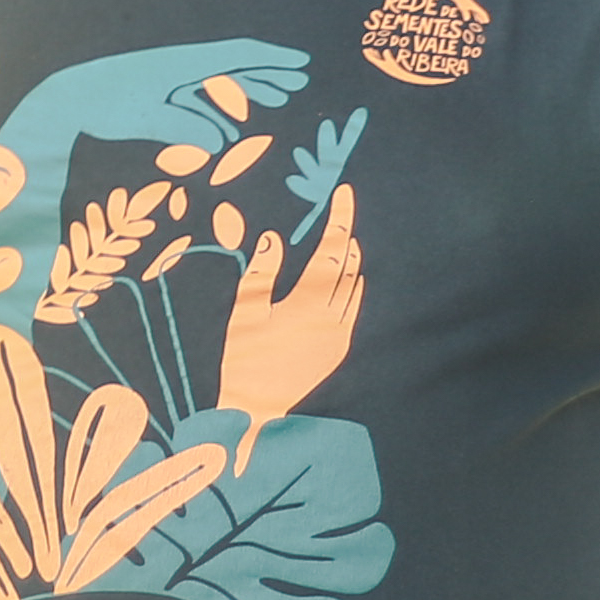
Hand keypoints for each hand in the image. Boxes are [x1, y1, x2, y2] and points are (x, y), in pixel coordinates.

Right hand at [210, 186, 364, 457]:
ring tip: (346, 239)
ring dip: (352, 259)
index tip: (345, 193)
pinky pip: (355, 308)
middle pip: (347, 263)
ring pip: (355, 285)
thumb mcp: (245, 312)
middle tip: (343, 211)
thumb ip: (261, 272)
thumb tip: (274, 238)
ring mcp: (339, 332)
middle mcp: (331, 314)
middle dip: (346, 234)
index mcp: (307, 301)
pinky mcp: (339, 348)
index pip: (331, 248)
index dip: (339, 218)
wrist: (258, 407)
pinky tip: (350, 279)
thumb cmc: (244, 357)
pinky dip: (354, 287)